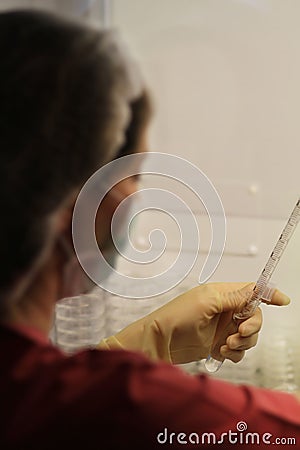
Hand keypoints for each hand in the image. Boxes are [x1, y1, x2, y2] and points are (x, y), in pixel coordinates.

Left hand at [98, 282, 289, 363]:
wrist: (161, 342)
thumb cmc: (177, 317)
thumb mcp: (207, 302)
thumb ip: (233, 298)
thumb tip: (255, 290)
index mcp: (222, 294)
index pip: (251, 291)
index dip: (268, 294)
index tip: (282, 301)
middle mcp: (225, 310)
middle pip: (255, 316)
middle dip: (252, 327)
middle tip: (238, 333)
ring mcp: (223, 328)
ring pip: (249, 335)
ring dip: (242, 342)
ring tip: (225, 345)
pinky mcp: (219, 344)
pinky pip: (239, 349)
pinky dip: (235, 353)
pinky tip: (222, 352)